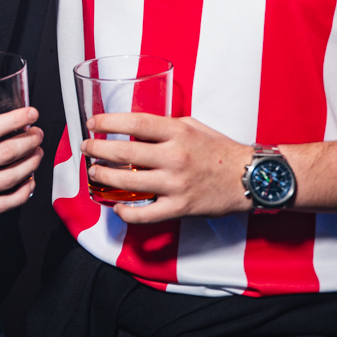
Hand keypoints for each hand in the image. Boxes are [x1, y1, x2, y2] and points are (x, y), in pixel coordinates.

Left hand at [83, 112, 251, 222]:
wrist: (249, 177)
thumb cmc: (220, 149)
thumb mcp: (193, 126)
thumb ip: (165, 126)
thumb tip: (135, 127)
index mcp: (178, 132)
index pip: (134, 123)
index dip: (108, 122)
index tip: (92, 123)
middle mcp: (175, 157)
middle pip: (124, 152)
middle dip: (97, 149)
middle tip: (87, 147)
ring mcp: (176, 184)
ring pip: (128, 182)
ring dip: (104, 176)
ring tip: (94, 172)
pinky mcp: (180, 207)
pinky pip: (145, 213)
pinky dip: (126, 212)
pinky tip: (117, 206)